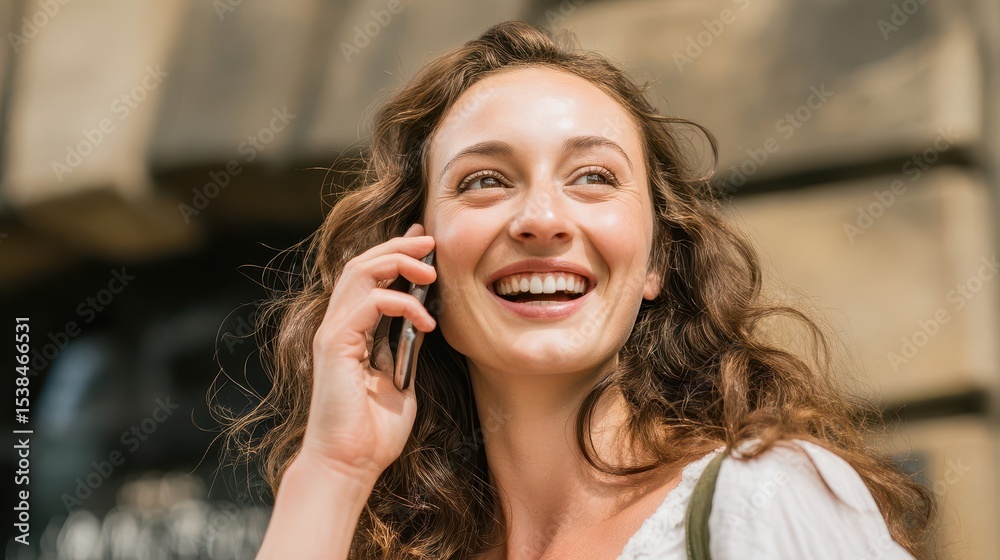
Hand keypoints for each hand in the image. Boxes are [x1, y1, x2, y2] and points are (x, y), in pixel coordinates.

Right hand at [299, 223, 436, 483]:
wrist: (350, 465)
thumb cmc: (374, 432)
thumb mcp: (401, 380)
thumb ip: (405, 350)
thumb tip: (422, 323)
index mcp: (352, 332)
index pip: (369, 278)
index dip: (396, 253)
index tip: (426, 242)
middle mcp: (338, 326)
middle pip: (361, 264)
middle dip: (398, 246)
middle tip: (431, 241)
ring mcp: (333, 333)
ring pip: (360, 272)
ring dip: (398, 262)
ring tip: (430, 270)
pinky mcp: (336, 345)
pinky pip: (370, 303)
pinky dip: (402, 303)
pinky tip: (426, 321)